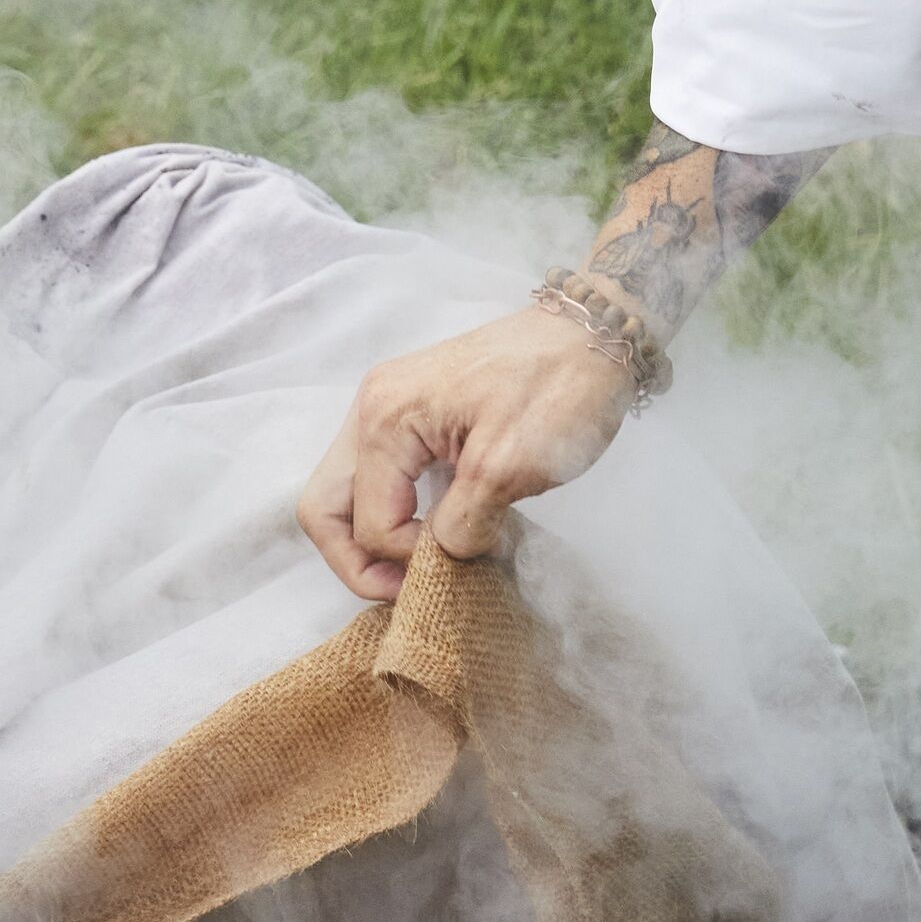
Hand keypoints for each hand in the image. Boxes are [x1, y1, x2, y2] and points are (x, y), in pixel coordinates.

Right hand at [297, 307, 633, 601]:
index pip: (370, 523)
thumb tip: (439, 557)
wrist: (596, 332)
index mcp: (386, 419)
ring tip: (419, 567)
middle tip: (405, 589)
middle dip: (356, 561)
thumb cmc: (559, 389)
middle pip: (324, 508)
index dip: (409, 560)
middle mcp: (372, 409)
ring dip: (372, 538)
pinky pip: (379, 476)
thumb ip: (463, 523)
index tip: (465, 562)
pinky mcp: (414, 413)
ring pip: (345, 494)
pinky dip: (394, 512)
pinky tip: (434, 530)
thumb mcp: (511, 466)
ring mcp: (389, 407)